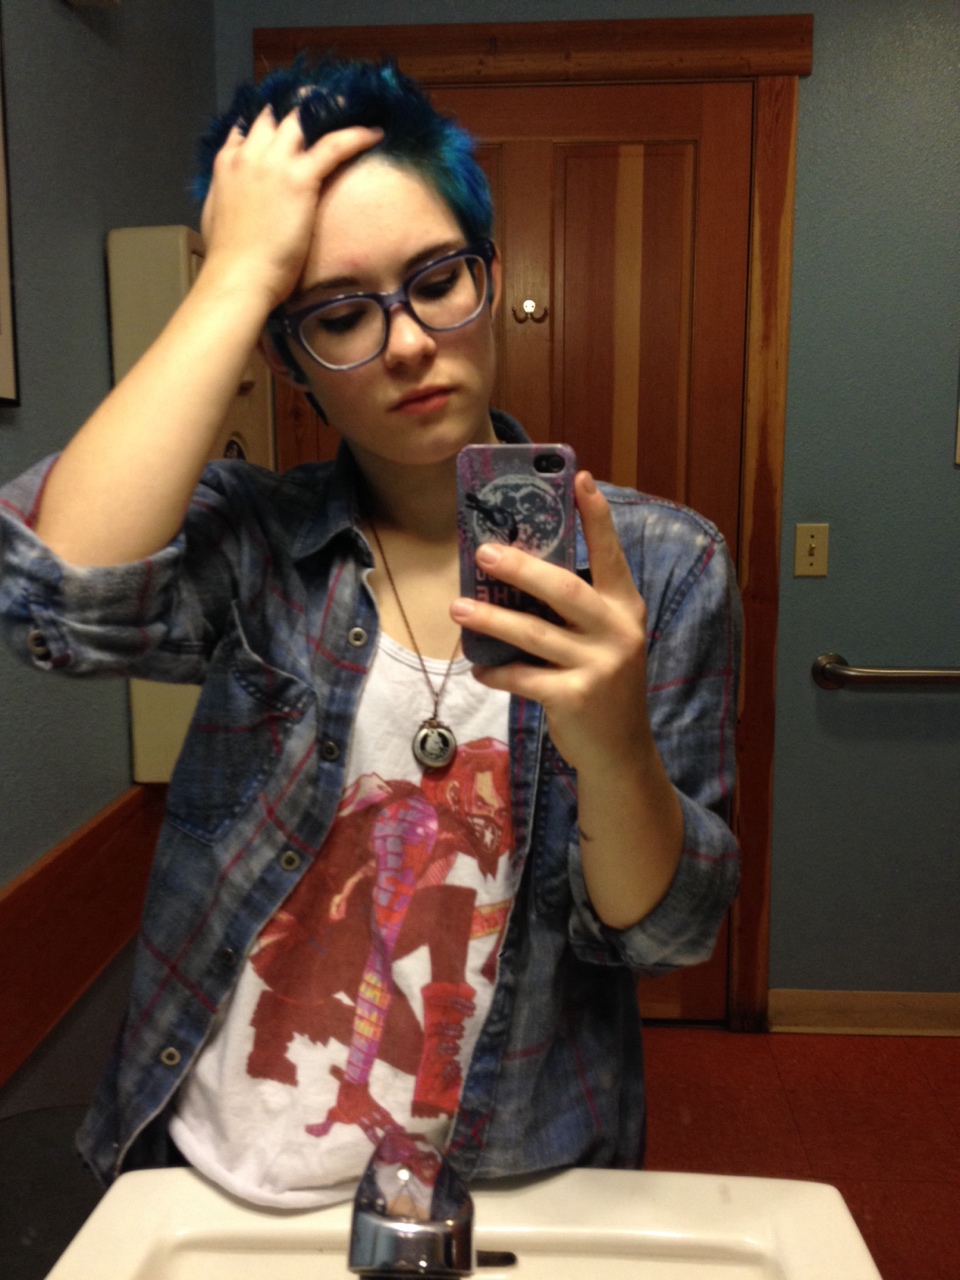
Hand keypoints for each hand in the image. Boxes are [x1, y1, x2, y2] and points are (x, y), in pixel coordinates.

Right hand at [200, 108, 382, 309]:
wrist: (238, 276)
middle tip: (321, 103)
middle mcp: (250, 154)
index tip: (286, 119)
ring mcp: (274, 163)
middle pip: (276, 116)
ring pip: (302, 120)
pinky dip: (355, 134)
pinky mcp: (299, 178)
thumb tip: (234, 191)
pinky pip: (333, 145)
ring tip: (348, 105)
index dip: (269, 120)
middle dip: (298, 107)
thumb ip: (225, 193)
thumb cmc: (229, 258)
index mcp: (227, 163)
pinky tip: (374, 132)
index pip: (249, 127)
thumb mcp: (216, 215)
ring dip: (325, 110)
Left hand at [450, 472, 652, 772]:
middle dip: (521, 569)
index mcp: (624, 607)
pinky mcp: (575, 698)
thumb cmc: (602, 682)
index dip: (596, 517)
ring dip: (491, 621)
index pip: (611, 554)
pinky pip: (524, 678)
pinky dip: (497, 672)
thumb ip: (574, 610)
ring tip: (457, 608)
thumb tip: (514, 572)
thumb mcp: (603, 639)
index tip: (579, 478)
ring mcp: (599, 666)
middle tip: (483, 552)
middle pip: (563, 590)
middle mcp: (617, 632)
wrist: (620, 750)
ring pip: (534, 635)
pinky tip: (478, 669)